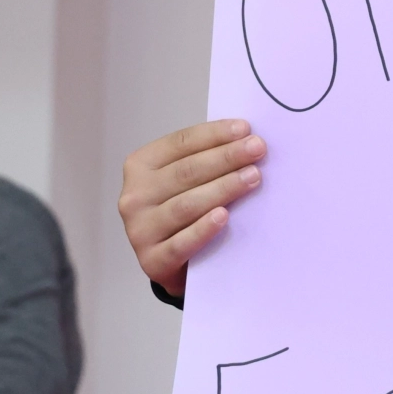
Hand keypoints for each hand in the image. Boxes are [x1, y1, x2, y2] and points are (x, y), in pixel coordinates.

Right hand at [117, 120, 265, 296]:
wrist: (174, 264)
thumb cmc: (185, 211)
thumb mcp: (186, 181)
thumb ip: (205, 160)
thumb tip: (245, 139)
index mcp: (140, 166)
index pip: (180, 143)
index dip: (214, 134)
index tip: (245, 129)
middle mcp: (135, 196)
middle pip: (186, 171)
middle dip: (226, 157)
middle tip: (257, 149)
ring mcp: (140, 229)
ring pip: (186, 204)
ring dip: (223, 188)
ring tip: (253, 177)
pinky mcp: (153, 260)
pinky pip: (181, 243)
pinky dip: (203, 229)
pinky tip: (224, 216)